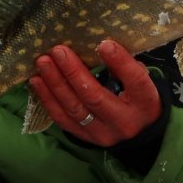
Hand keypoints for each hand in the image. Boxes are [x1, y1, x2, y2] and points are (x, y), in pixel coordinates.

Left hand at [29, 40, 161, 145]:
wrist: (140, 134)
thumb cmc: (138, 98)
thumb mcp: (142, 80)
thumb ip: (125, 66)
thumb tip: (99, 45)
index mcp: (144, 101)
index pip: (135, 81)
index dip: (119, 62)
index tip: (103, 44)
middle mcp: (124, 121)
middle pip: (95, 96)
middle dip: (73, 72)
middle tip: (58, 51)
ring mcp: (102, 133)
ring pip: (74, 108)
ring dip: (55, 84)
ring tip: (43, 63)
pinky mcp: (85, 138)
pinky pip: (63, 119)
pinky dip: (48, 99)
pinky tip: (37, 82)